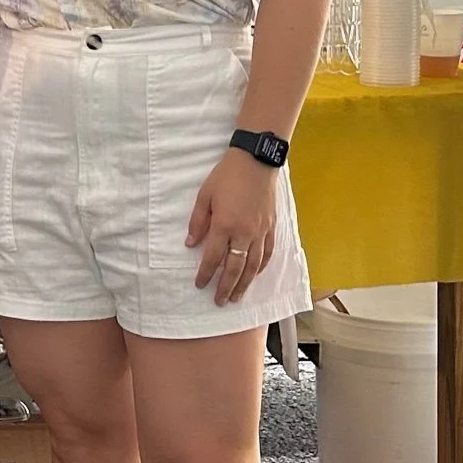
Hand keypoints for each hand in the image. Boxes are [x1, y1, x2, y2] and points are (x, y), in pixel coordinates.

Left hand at [187, 149, 279, 303]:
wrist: (256, 160)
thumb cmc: (227, 175)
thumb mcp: (204, 195)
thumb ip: (198, 221)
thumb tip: (190, 244)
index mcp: (225, 225)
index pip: (213, 257)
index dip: (206, 274)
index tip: (200, 285)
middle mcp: (244, 233)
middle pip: (235, 268)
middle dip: (226, 287)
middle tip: (220, 302)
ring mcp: (261, 231)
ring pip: (253, 265)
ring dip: (245, 284)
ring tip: (237, 297)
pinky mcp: (272, 227)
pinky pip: (268, 253)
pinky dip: (261, 267)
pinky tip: (256, 275)